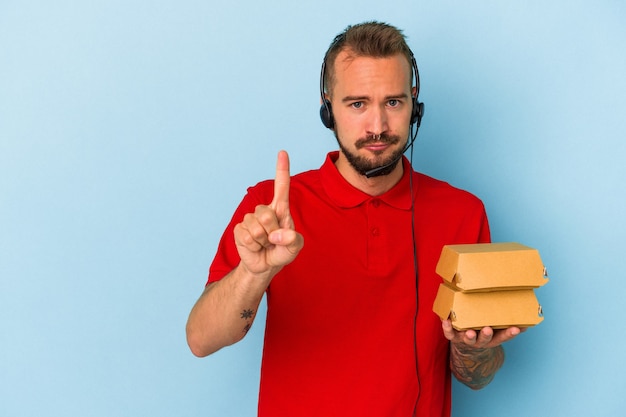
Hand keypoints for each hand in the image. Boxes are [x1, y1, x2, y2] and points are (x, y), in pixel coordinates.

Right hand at [233, 150, 303, 276]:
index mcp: (280, 210)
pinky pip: (247, 236)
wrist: (264, 265)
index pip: (281, 187)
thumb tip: (279, 235)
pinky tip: (255, 247)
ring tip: (265, 244)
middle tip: (274, 240)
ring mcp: (250, 218)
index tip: (282, 153)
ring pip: (256, 227)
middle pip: (266, 214)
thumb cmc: (282, 252)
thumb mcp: (295, 248)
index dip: (282, 170)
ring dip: (263, 241)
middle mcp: (264, 210)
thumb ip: (293, 240)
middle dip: (272, 231)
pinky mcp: (240, 229)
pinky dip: (253, 246)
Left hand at [442, 320, 523, 349]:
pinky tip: (445, 320)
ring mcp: (466, 340)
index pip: (503, 337)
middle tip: (488, 329)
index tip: (516, 328)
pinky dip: (446, 328)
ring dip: (469, 336)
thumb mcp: (497, 332)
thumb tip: (528, 323)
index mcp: (492, 339)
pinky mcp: (454, 337)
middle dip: (486, 335)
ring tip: (469, 332)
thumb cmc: (484, 333)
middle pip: (484, 340)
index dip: (509, 334)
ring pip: (467, 340)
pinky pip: (449, 334)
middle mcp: (479, 341)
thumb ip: (508, 327)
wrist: (466, 348)